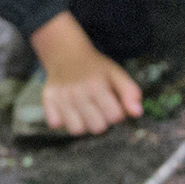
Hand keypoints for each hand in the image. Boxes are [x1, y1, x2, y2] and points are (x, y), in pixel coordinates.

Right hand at [28, 12, 142, 135]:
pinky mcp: (47, 100)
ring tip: (84, 111)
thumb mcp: (116, 73)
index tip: (112, 104)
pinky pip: (56, 124)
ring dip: (82, 123)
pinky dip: (62, 120)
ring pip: (76, 130)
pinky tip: (68, 109)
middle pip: (97, 128)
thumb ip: (130, 92)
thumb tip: (137, 113)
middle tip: (98, 108)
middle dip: (101, 120)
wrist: (66, 53)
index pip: (114, 117)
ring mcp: (60, 97)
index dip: (116, 113)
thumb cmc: (95, 67)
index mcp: (97, 85)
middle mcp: (77, 92)